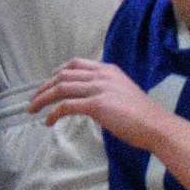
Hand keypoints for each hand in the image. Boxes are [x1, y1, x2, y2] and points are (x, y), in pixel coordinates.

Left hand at [29, 58, 162, 149]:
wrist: (156, 125)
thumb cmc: (143, 116)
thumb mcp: (123, 93)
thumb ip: (106, 91)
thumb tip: (91, 101)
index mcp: (108, 70)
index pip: (76, 63)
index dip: (57, 72)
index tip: (48, 82)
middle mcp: (101, 75)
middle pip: (63, 74)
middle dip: (44, 86)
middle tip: (33, 99)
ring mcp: (99, 88)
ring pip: (61, 88)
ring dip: (43, 98)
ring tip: (32, 109)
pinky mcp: (97, 104)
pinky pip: (67, 105)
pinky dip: (54, 113)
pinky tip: (48, 121)